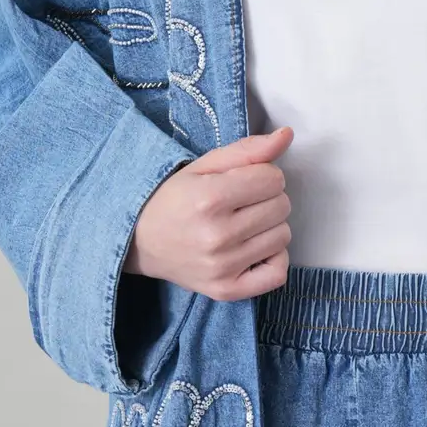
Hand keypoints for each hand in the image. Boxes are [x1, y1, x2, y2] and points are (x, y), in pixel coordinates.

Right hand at [123, 124, 294, 300]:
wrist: (139, 242)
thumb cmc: (174, 199)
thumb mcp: (204, 166)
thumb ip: (247, 150)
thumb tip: (287, 135)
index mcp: (210, 198)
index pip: (273, 179)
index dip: (262, 175)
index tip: (243, 181)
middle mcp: (217, 235)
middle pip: (282, 206)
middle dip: (267, 199)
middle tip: (241, 203)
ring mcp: (222, 266)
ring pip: (283, 236)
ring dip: (269, 227)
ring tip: (243, 225)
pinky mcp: (226, 290)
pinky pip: (278, 273)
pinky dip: (273, 259)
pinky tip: (253, 249)